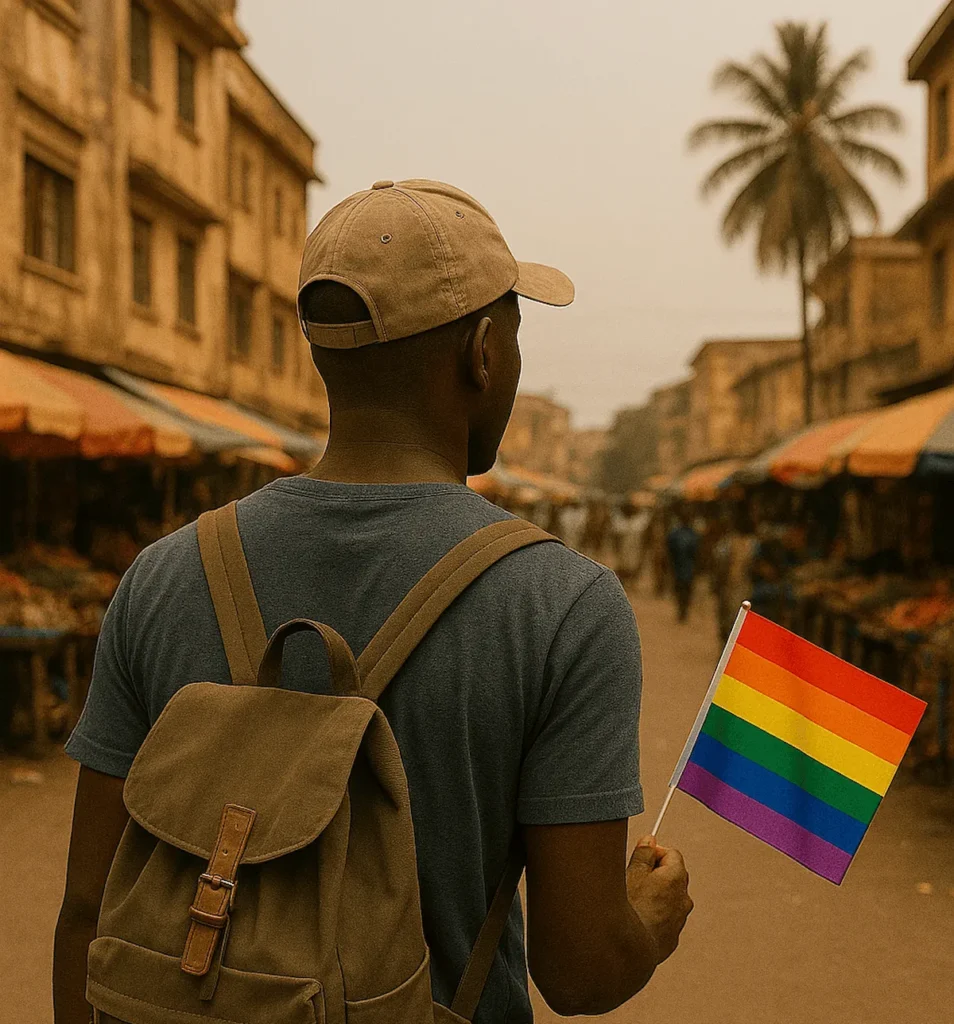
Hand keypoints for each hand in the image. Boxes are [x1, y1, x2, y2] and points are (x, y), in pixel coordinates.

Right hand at [625, 835, 692, 964]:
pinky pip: (666, 918)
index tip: (640, 859)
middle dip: (657, 873)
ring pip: (670, 898)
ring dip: (657, 895)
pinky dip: (655, 914)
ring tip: (635, 900)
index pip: (672, 854)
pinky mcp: (672, 938)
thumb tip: (650, 840)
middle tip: (634, 878)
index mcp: (675, 878)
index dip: (655, 853)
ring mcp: (680, 920)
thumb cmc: (629, 906)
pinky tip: (638, 919)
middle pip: (674, 876)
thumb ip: (643, 853)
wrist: (629, 950)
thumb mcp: (631, 873)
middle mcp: (683, 898)